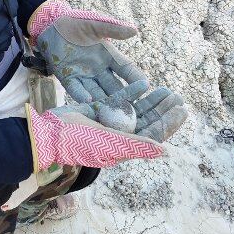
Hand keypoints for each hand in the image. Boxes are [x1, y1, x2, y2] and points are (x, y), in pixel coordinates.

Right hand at [25, 83, 187, 171]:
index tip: (183, 111)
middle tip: (178, 97)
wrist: (50, 133)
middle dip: (163, 109)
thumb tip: (165, 150)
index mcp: (125, 147)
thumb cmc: (79, 142)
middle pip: (147, 120)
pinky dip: (131, 92)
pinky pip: (119, 99)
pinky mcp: (98, 109)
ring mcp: (109, 122)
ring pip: (136, 109)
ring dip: (151, 100)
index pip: (153, 135)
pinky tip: (144, 83)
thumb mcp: (110, 143)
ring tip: (167, 90)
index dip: (169, 123)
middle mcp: (120, 135)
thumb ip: (137, 145)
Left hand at [28, 0, 145, 102]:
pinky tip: (88, 100)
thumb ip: (112, 29)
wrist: (51, 26)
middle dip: (123, 97)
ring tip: (111, 110)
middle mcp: (99, 70)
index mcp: (109, 56)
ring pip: (97, 92)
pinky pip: (76, 90)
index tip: (145, 86)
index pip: (126, 70)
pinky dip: (82, 95)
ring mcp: (84, 76)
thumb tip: (134, 30)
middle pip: (114, 86)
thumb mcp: (95, 24)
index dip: (135, 78)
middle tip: (131, 108)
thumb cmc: (75, 23)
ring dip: (104, 101)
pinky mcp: (68, 79)